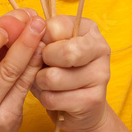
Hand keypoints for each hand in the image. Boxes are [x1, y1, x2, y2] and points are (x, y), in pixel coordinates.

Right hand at [0, 8, 45, 131]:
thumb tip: (22, 16)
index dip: (1, 26)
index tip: (22, 14)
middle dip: (11, 38)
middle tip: (36, 22)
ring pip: (8, 74)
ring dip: (28, 49)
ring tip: (43, 33)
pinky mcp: (4, 120)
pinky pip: (22, 89)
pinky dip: (33, 69)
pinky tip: (42, 56)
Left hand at [31, 15, 111, 131]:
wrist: (80, 104)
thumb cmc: (58, 67)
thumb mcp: (49, 45)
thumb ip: (39, 36)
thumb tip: (31, 32)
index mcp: (88, 28)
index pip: (55, 27)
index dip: (39, 39)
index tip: (40, 46)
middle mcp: (100, 48)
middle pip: (63, 52)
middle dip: (41, 61)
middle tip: (43, 65)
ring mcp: (100, 75)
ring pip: (52, 78)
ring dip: (40, 82)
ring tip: (46, 81)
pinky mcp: (93, 100)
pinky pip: (52, 98)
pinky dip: (45, 98)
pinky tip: (53, 95)